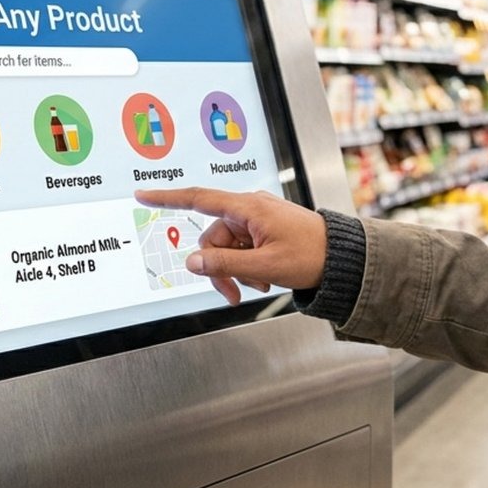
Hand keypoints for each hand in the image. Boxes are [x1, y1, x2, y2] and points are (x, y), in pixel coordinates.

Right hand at [135, 187, 327, 305]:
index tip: (143, 194)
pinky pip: (242, 248)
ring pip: (227, 247)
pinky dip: (246, 266)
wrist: (343, 258)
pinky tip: (263, 279)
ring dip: (236, 270)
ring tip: (257, 286)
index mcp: (248, 207)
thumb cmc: (312, 255)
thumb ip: (225, 265)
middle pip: (213, 237)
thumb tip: (193, 261)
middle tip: (234, 293)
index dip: (168, 198)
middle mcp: (250, 208)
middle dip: (219, 267)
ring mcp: (258, 219)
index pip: (199, 199)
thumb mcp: (264, 266)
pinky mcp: (265, 230)